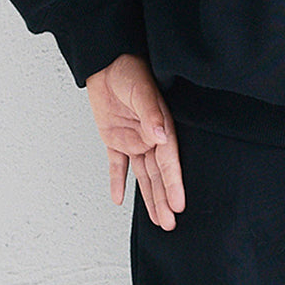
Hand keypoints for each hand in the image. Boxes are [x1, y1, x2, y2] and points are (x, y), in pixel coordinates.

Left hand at [85, 53, 185, 229]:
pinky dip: (117, 181)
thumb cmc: (130, 69)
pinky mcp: (114, 138)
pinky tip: (119, 199)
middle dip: (163, 198)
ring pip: (141, 174)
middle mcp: (149, 136)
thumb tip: (160, 135)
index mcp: (160, 125)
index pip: (168, 160)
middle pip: (157, 173)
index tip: (179, 204)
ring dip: (148, 196)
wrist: (106, 61)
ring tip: (157, 219)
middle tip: (169, 223)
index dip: (173, 182)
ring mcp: (132, 139)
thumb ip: (151, 112)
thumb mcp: (142, 89)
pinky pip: (116, 164)